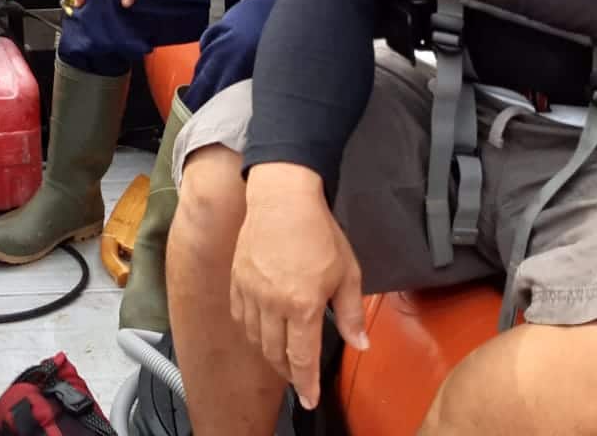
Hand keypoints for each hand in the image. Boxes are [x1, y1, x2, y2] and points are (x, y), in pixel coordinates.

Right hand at [229, 164, 368, 409]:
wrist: (282, 197)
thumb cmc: (319, 232)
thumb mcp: (347, 272)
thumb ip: (350, 313)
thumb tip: (359, 344)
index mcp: (302, 304)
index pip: (302, 358)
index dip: (305, 384)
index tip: (308, 399)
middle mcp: (272, 303)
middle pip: (275, 353)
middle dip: (288, 372)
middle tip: (299, 379)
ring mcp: (250, 291)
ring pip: (256, 337)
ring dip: (270, 352)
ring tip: (283, 356)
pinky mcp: (237, 279)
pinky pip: (241, 316)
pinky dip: (252, 330)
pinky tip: (263, 329)